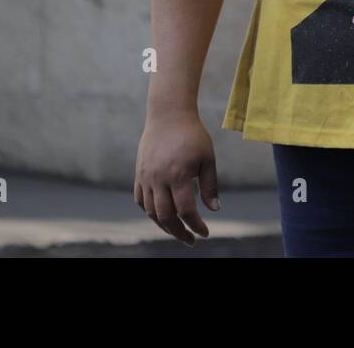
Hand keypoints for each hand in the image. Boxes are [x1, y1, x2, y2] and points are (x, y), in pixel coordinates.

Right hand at [134, 106, 219, 246]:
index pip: (185, 211)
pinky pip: (140, 200)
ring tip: (178, 231)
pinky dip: (149, 211)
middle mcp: (159, 178)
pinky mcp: (139, 173)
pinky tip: (161, 215)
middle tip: (191, 240)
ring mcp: (146, 177)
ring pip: (150, 211)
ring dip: (164, 225)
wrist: (168, 114)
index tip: (204, 233)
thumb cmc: (193, 135)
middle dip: (179, 232)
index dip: (195, 226)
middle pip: (166, 216)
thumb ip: (210, 185)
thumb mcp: (207, 158)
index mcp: (178, 175)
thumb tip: (214, 210)